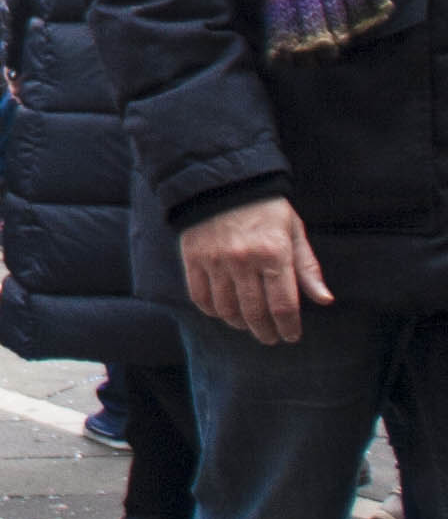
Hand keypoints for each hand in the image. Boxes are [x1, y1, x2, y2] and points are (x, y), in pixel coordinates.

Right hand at [180, 195, 331, 344]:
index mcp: (274, 253)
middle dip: (266, 332)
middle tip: (270, 337)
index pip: (283, 305)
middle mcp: (244, 260)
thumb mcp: (294, 231)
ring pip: (227, 309)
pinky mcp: (194, 259)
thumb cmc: (266, 208)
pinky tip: (223, 311)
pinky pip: (201, 297)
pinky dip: (212, 311)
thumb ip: (308, 268)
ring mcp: (216, 261)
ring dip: (240, 323)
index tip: (291, 336)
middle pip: (255, 313)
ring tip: (248, 325)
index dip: (289, 327)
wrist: (222, 181)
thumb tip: (324, 300)